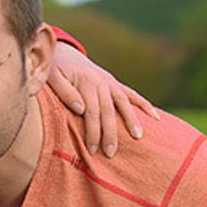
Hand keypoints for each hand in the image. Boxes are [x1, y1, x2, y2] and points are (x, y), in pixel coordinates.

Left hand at [48, 42, 158, 158]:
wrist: (63, 52)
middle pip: (108, 110)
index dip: (92, 131)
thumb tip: (80, 109)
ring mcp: (110, 82)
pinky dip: (144, 105)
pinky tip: (156, 117)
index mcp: (86, 81)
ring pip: (123, 103)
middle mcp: (101, 81)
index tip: (92, 149)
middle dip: (110, 133)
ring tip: (138, 138)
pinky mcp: (114, 83)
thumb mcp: (51, 77)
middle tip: (110, 153)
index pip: (91, 111)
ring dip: (132, 120)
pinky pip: (132, 94)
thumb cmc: (54, 69)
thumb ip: (64, 92)